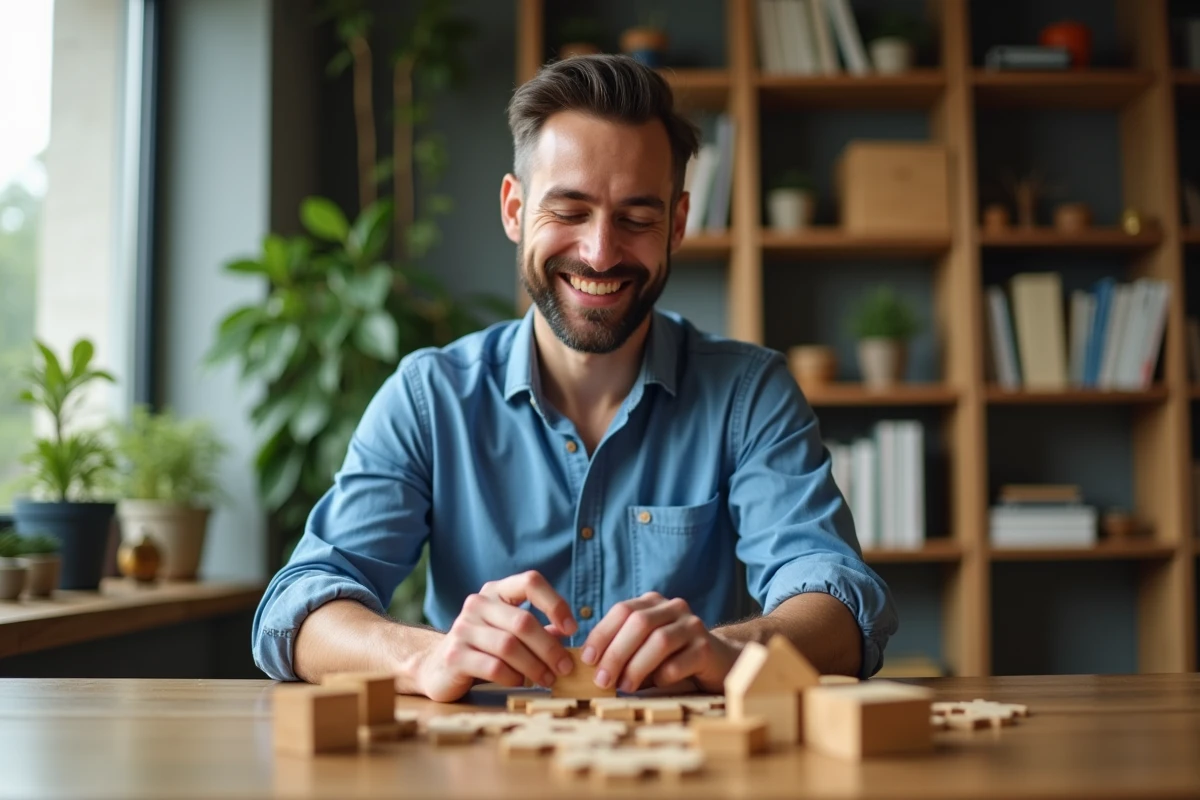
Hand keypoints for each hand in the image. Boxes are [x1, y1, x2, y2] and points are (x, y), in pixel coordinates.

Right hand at [414, 571, 578, 702]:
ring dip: (534, 666)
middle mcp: (477, 604)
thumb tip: (569, 637)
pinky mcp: (454, 655)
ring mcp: (462, 628)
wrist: (438, 667)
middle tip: (565, 667)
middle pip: (523, 622)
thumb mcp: (511, 633)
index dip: (555, 603)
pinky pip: (493, 666)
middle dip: (549, 648)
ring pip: (509, 646)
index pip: (530, 582)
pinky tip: (520, 682)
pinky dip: (513, 676)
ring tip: (547, 679)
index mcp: (496, 592)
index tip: (572, 629)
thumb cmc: (484, 648)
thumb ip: (539, 631)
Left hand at [580, 592, 740, 693]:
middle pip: (639, 623)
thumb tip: (587, 665)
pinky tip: (657, 684)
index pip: (622, 610)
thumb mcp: (642, 648)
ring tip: (624, 687)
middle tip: (602, 681)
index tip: (587, 659)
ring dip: (636, 666)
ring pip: (660, 640)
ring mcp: (692, 625)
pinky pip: (681, 661)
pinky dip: (664, 675)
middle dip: (616, 653)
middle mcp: (673, 607)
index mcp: (652, 603)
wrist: (717, 662)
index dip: (602, 634)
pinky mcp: (707, 648)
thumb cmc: (670, 658)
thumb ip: (620, 650)